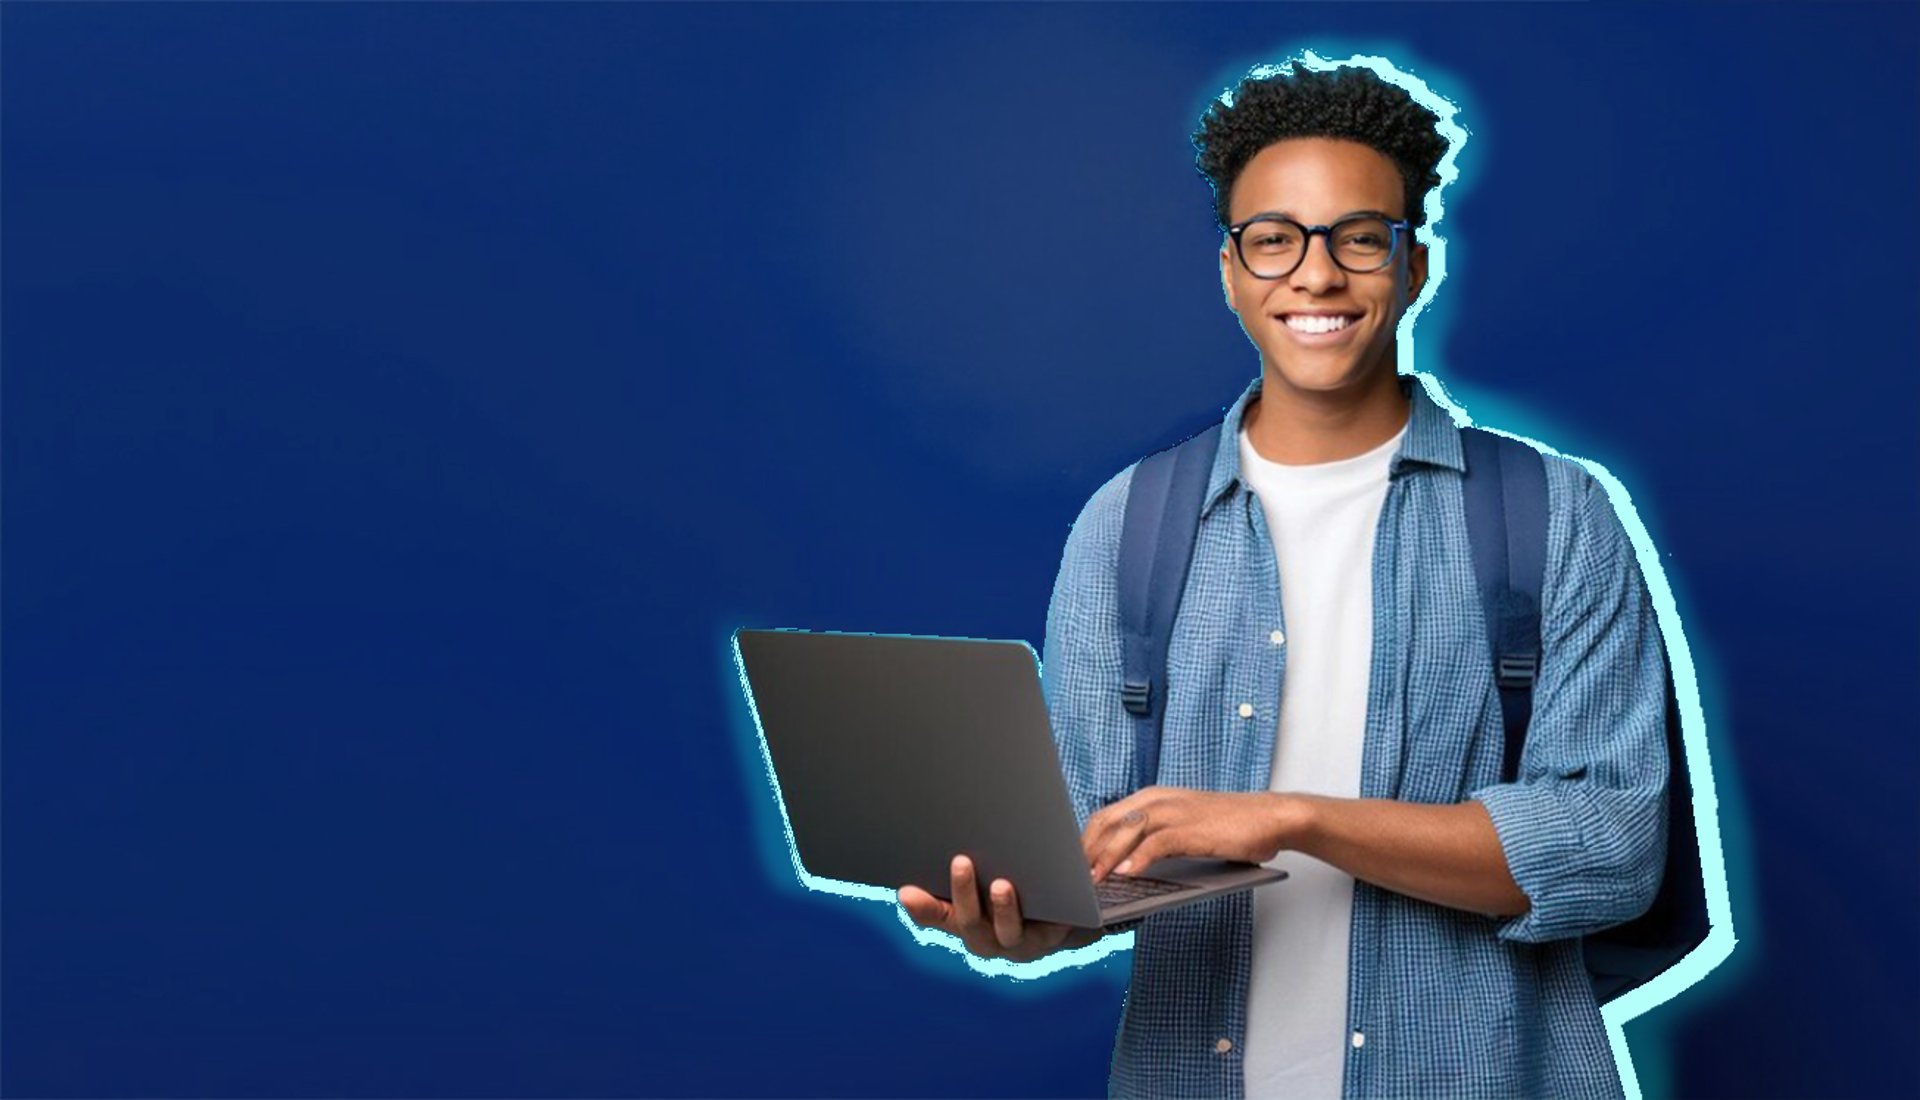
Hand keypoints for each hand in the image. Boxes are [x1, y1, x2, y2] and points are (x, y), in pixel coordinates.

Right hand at [898, 855, 1082, 962]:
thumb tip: (922, 864)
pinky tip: (1046, 880)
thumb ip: (955, 877)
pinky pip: (1049, 927)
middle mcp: (988, 940)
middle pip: (971, 924)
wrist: (1061, 914)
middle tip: (959, 862)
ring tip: (1001, 886)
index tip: (905, 890)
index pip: (937, 916)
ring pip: (1008, 931)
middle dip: (963, 893)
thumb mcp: (980, 886)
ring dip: (1003, 909)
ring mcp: (1021, 943)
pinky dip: (1047, 909)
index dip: (922, 907)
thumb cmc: (1010, 894)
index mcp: (964, 924)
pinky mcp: (1054, 938)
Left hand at [1083, 787, 1296, 880]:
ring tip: (1091, 881)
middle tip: (1071, 878)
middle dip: (1086, 851)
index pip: (1105, 816)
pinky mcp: (1192, 829)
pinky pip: (1156, 843)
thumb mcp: (1183, 827)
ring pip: (1126, 831)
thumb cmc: (1229, 826)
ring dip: (1104, 858)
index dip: (1085, 841)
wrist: (1270, 817)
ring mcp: (1175, 812)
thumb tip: (1125, 867)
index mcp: (1153, 798)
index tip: (1071, 865)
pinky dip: (1137, 859)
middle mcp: (1158, 800)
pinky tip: (1126, 875)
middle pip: (1108, 822)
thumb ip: (1154, 839)